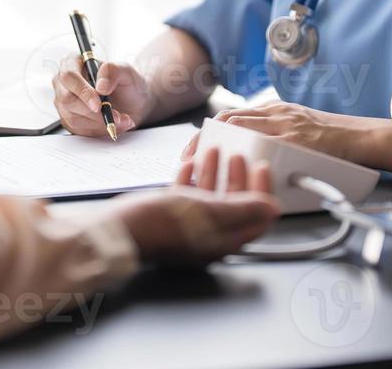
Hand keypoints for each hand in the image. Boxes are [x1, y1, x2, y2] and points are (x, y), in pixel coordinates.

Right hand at [51, 56, 151, 137]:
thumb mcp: (126, 71)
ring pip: (73, 118)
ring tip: (121, 119)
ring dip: (101, 123)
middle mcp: (64, 83)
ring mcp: (64, 103)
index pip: (69, 76)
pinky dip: (100, 130)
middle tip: (116, 116)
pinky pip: (79, 130)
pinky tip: (113, 124)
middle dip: (94, 113)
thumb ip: (113, 72)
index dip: (82, 91)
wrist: (132, 102)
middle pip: (67, 100)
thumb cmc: (126, 83)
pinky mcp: (69, 120)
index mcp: (73, 63)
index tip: (98, 105)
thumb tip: (100, 86)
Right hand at [110, 152, 277, 264]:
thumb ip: (242, 208)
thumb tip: (272, 208)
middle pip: (233, 205)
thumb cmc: (161, 224)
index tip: (262, 166)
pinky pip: (186, 197)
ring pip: (209, 197)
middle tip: (239, 154)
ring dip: (215, 173)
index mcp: (223, 240)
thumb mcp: (207, 211)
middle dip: (238, 177)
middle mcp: (208, 236)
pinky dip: (191, 179)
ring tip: (215, 151)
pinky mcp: (168, 219)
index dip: (262, 190)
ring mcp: (188, 228)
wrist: (119, 231)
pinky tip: (189, 165)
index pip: (255, 217)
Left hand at [179, 103, 379, 165]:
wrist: (364, 137)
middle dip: (204, 140)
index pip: (231, 116)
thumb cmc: (334, 140)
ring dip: (218, 147)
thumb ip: (275, 134)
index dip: (208, 133)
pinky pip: (265, 144)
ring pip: (241, 128)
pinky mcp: (298, 140)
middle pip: (228, 120)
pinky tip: (231, 167)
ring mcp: (286, 125)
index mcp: (275, 111)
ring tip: (203, 165)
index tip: (192, 149)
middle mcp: (277, 113)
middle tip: (189, 160)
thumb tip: (249, 150)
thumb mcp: (299, 128)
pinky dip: (245, 154)